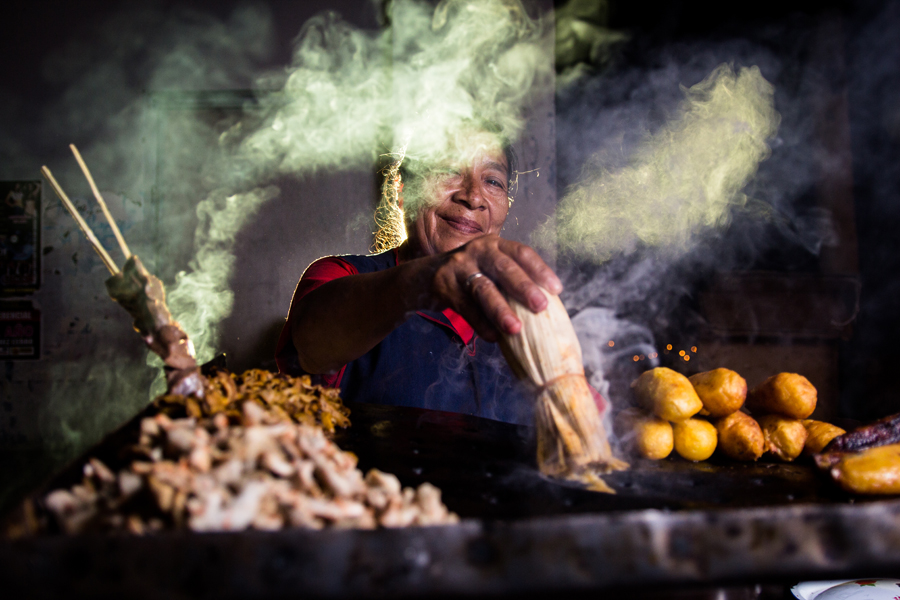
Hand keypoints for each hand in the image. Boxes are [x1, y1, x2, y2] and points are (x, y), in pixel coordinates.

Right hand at [426, 235, 561, 341]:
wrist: (425, 275)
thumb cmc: (471, 275)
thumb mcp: (489, 267)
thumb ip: (510, 279)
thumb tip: (545, 310)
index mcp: (495, 245)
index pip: (521, 253)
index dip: (540, 269)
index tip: (557, 289)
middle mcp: (478, 250)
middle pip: (503, 267)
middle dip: (523, 287)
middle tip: (541, 306)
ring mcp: (459, 266)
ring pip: (483, 289)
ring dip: (500, 310)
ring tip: (516, 329)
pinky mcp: (444, 285)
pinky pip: (465, 307)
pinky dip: (480, 323)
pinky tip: (493, 337)